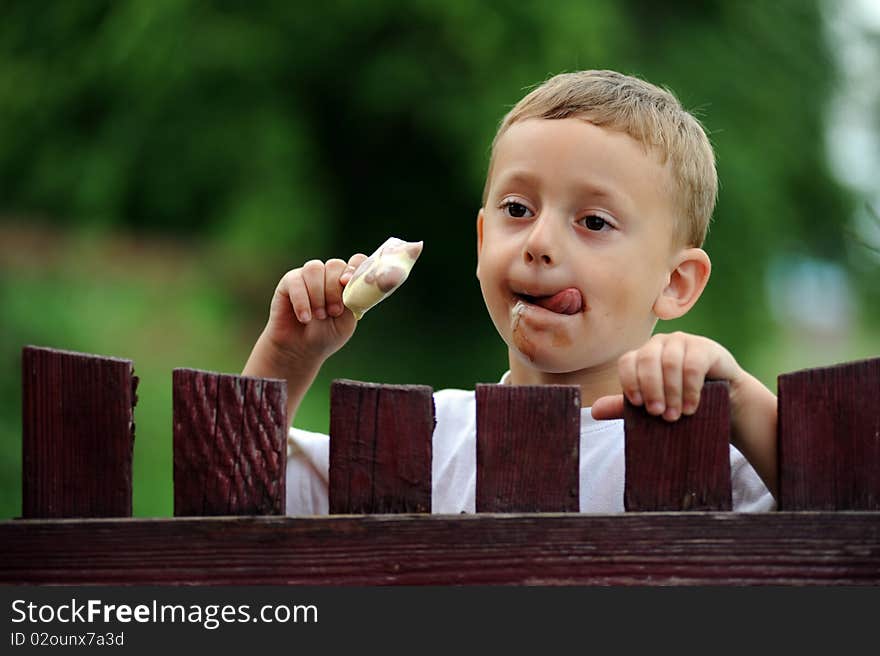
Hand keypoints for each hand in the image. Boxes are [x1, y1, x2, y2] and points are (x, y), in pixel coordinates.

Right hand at [262, 253, 367, 363]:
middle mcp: (328, 275)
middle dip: (334, 290)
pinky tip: (305, 318)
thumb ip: (352, 299)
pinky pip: (295, 281)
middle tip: (333, 312)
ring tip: (319, 316)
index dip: (355, 267)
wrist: (300, 350)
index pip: (356, 261)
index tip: (347, 283)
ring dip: (318, 294)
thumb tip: (348, 280)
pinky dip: (302, 301)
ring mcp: (308, 277)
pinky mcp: (289, 282)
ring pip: (314, 268)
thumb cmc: (326, 335)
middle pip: (335, 264)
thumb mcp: (346, 321)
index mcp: (346, 282)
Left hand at [591, 331, 741, 421]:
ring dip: (672, 392)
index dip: (629, 383)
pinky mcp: (705, 348)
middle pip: (647, 361)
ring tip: (676, 415)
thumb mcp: (651, 404)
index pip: (627, 362)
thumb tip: (594, 412)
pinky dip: (691, 388)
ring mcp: (682, 342)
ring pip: (670, 363)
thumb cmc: (679, 400)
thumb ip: (623, 406)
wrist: (723, 399)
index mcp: (642, 356)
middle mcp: (659, 344)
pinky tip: (691, 406)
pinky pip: (693, 365)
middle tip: (659, 415)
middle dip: (652, 390)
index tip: (638, 405)